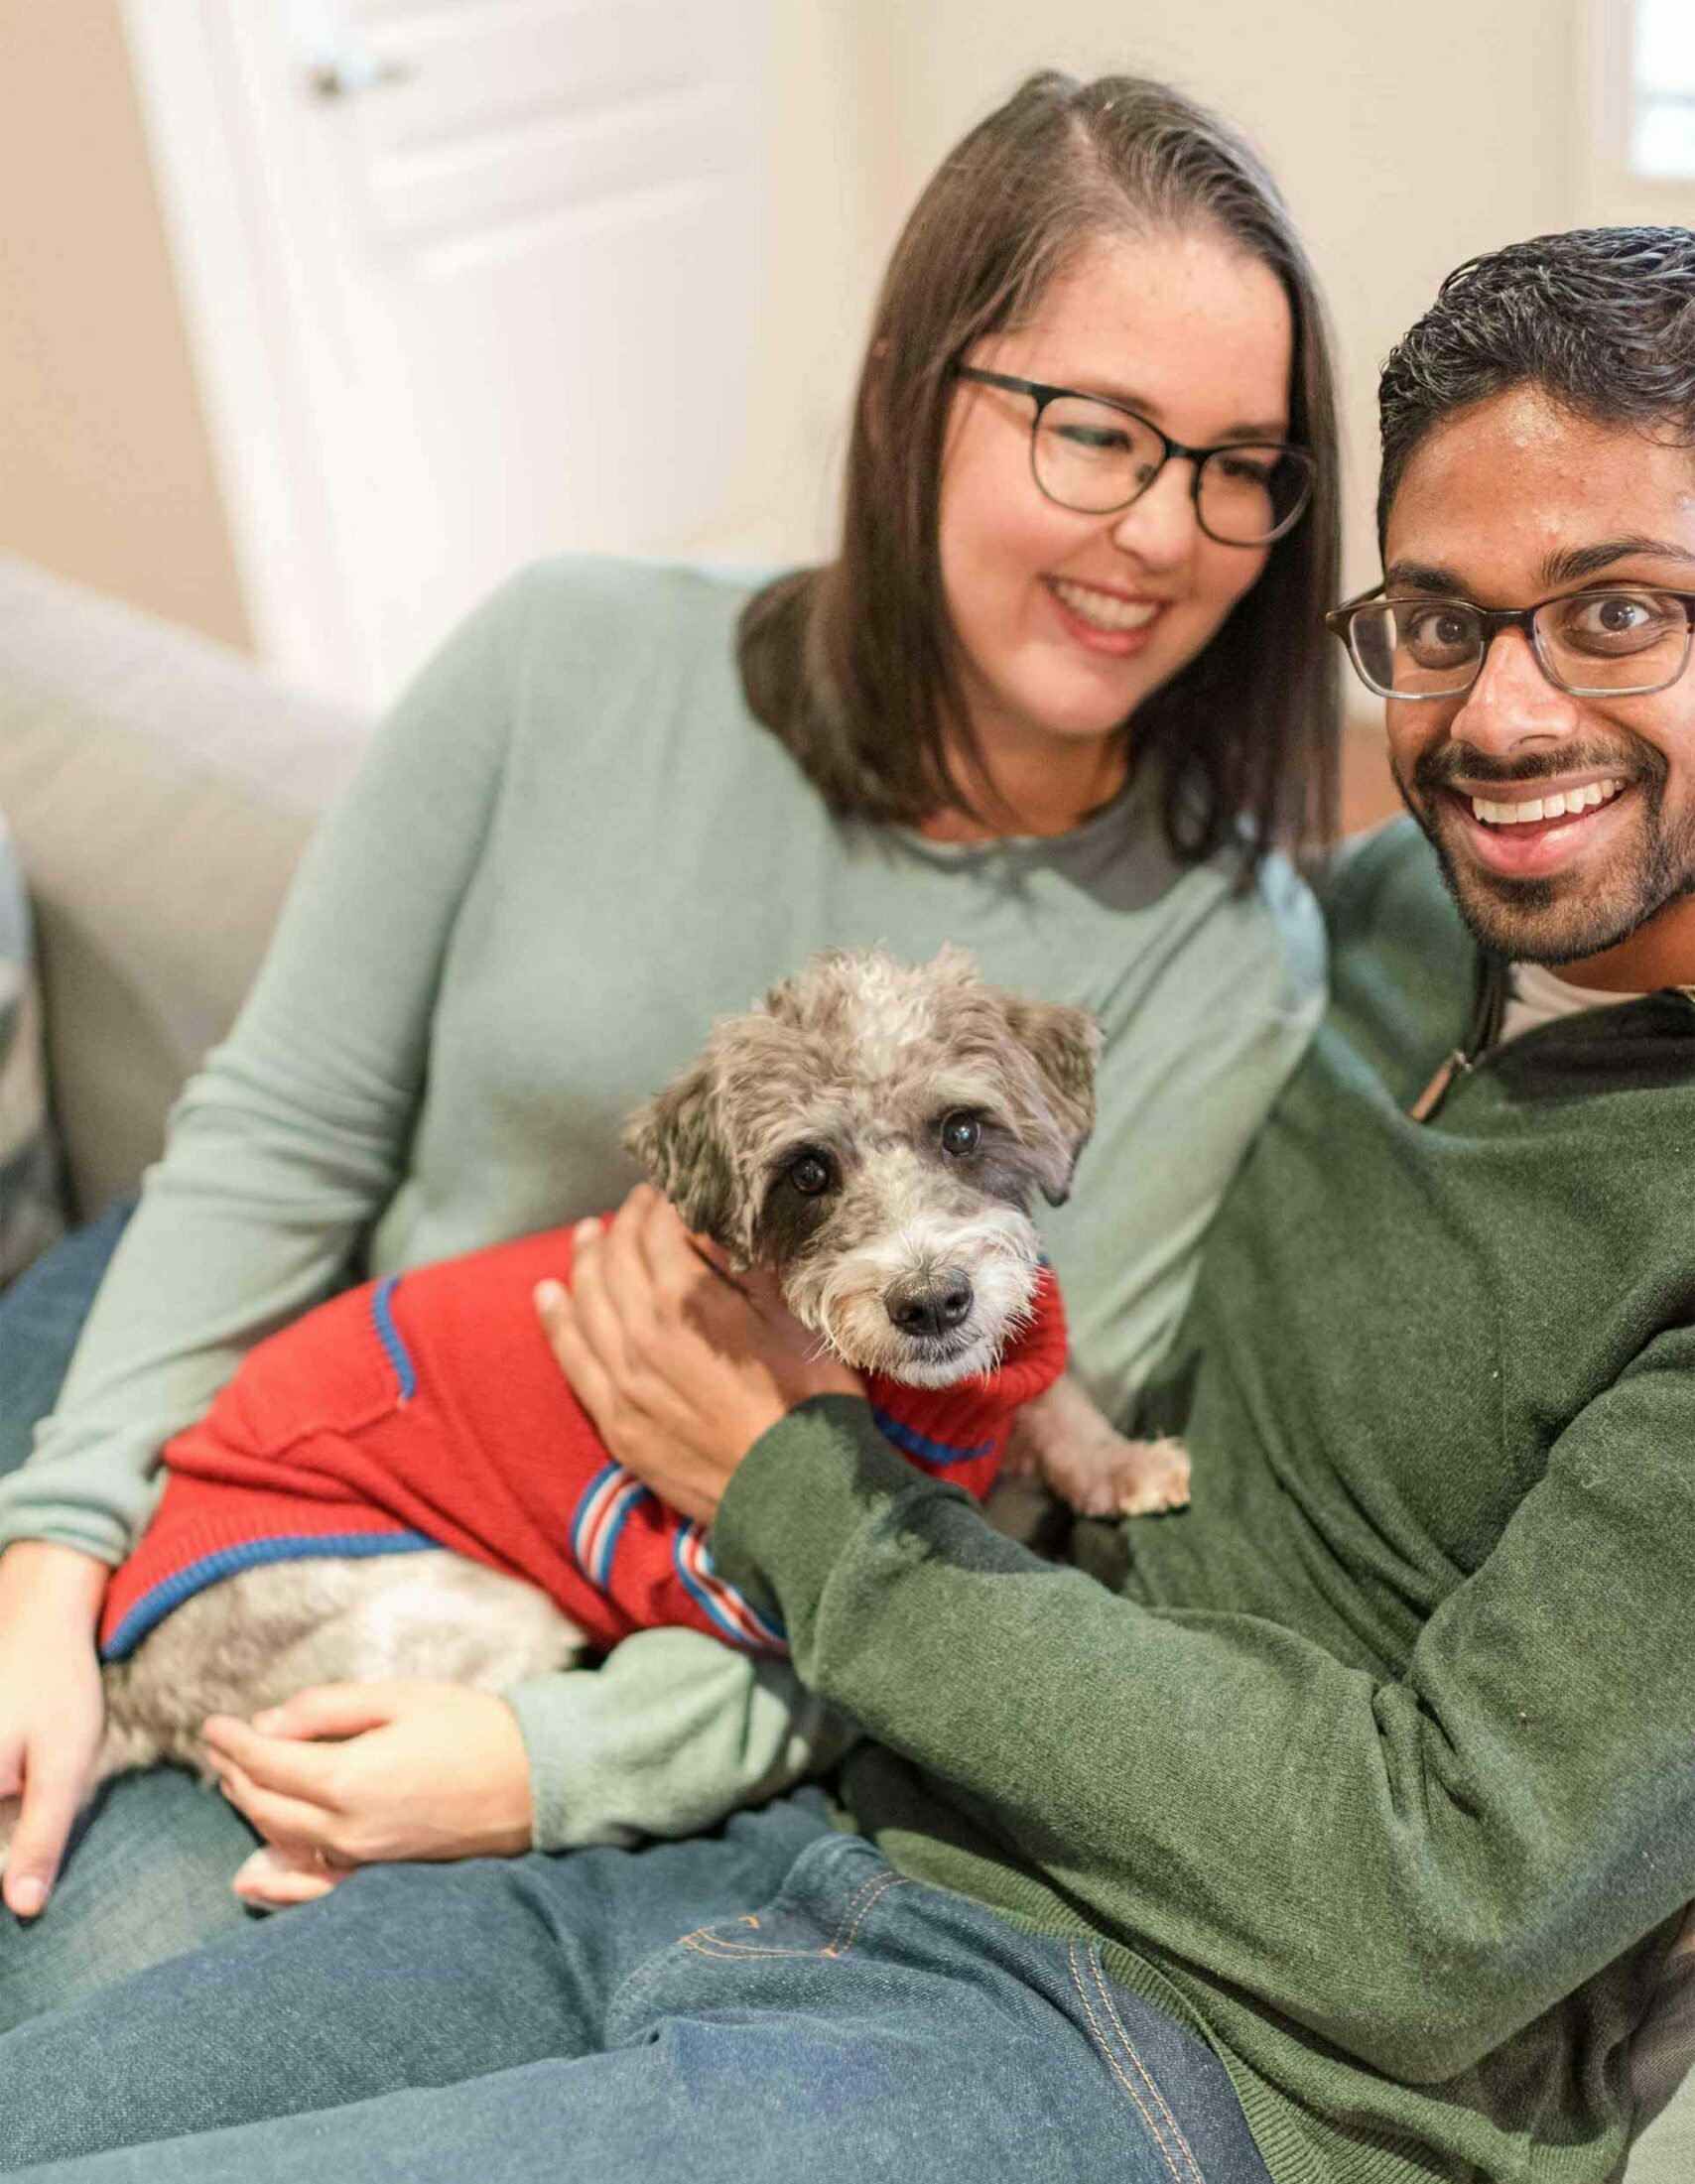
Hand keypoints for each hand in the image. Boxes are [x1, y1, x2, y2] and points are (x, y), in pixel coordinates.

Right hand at [0, 1542, 108, 1917]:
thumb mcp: (64, 1764)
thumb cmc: (56, 1684)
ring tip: (27, 1797)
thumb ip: (40, 1837)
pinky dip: (5, 1795)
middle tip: (32, 1822)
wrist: (39, 1611)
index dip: (9, 1868)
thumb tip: (22, 1909)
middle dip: (10, 1839)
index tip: (26, 1896)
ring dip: (9, 1820)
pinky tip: (18, 1784)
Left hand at [202, 1681, 532, 1908]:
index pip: (268, 1761)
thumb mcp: (399, 1698)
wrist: (534, 1779)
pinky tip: (252, 1876)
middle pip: (266, 1803)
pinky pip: (313, 1884)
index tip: (211, 1724)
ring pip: (282, 1839)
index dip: (233, 1741)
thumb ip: (327, 1710)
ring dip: (251, 1809)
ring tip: (234, 1781)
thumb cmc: (470, 1728)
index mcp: (349, 1778)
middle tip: (220, 1747)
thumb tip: (266, 1725)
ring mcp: (361, 1860)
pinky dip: (277, 1879)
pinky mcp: (379, 1875)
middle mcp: (346, 1828)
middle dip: (235, 1772)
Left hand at [535, 1185, 858, 1524]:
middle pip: (617, 1261)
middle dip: (624, 1225)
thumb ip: (747, 1274)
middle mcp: (642, 1336)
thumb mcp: (792, 1321)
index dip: (661, 1205)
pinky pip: (572, 1360)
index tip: (667, 1192)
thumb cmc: (809, 1406)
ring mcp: (623, 1382)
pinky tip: (548, 1295)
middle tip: (635, 1206)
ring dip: (584, 1262)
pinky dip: (557, 1321)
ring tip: (586, 1236)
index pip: (659, 1233)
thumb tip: (718, 1237)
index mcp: (689, 1303)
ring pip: (586, 1304)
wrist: (795, 1494)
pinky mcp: (616, 1422)